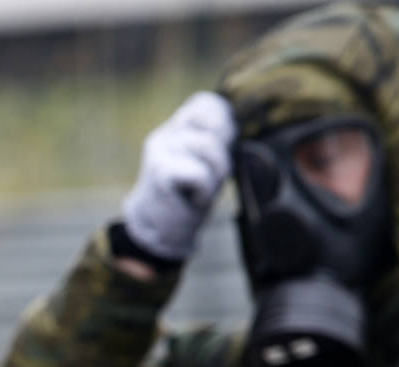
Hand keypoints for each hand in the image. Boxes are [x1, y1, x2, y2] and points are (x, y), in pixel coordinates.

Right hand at [121, 90, 236, 261]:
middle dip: (222, 154)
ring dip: (214, 176)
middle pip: (213, 127)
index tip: (221, 148)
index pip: (205, 103)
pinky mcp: (159, 170)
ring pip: (208, 147)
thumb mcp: (208, 162)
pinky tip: (192, 199)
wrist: (159, 232)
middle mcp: (164, 134)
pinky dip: (204, 191)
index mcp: (175, 128)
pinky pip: (200, 173)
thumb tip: (240, 123)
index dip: (223, 121)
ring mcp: (159, 151)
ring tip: (199, 190)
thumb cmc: (188, 197)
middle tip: (208, 177)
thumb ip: (218, 140)